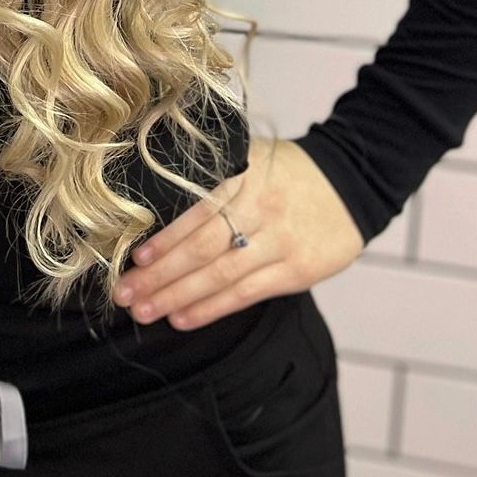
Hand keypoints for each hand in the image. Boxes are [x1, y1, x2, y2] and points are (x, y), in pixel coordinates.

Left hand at [113, 137, 363, 329]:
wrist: (350, 183)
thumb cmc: (285, 173)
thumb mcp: (250, 159)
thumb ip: (210, 180)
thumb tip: (152, 210)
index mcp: (244, 174)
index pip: (197, 212)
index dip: (165, 239)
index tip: (134, 259)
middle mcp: (262, 207)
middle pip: (203, 248)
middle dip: (160, 275)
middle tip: (126, 293)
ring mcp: (282, 241)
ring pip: (222, 275)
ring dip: (178, 297)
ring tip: (145, 311)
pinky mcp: (299, 270)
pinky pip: (247, 293)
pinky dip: (212, 308)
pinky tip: (183, 318)